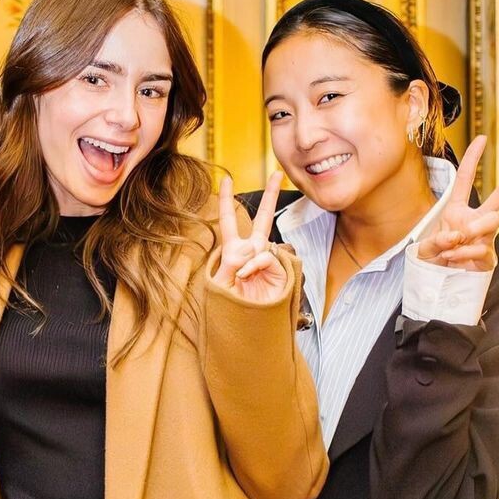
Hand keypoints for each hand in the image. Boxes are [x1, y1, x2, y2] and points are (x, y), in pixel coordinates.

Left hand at [211, 172, 288, 302]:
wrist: (248, 325)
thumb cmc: (231, 307)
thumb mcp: (220, 285)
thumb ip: (229, 266)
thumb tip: (246, 254)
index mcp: (233, 251)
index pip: (229, 221)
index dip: (226, 200)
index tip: (226, 180)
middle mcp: (252, 251)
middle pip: (261, 217)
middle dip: (270, 195)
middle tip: (276, 173)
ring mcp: (267, 259)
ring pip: (264, 240)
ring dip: (248, 260)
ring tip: (241, 278)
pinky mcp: (278, 268)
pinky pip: (265, 257)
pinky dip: (254, 266)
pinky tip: (249, 277)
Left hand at [415, 135, 498, 271]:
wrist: (436, 285)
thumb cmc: (429, 262)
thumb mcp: (424, 248)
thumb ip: (437, 240)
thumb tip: (459, 236)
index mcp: (455, 211)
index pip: (464, 180)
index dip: (472, 159)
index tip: (482, 138)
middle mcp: (474, 220)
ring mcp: (484, 238)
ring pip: (493, 220)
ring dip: (472, 230)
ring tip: (453, 244)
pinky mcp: (489, 256)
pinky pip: (482, 247)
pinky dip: (463, 253)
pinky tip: (452, 260)